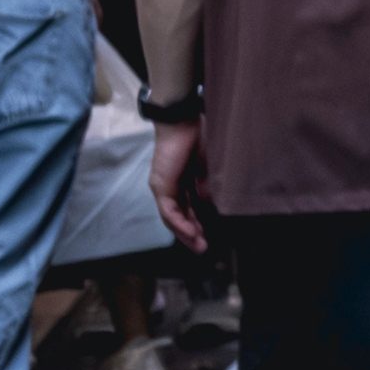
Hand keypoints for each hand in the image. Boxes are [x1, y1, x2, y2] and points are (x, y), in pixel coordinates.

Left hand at [150, 115, 213, 245]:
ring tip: (199, 245)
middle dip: (190, 234)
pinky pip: (169, 211)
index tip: (206, 235)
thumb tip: (208, 202)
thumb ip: (203, 184)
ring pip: (171, 218)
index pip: (185, 208)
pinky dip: (180, 223)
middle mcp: (166, 187)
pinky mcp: (161, 186)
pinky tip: (191, 233)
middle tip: (203, 248)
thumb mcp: (204, 167)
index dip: (195, 223)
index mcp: (178, 181)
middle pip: (176, 217)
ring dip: (185, 233)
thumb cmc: (197, 137)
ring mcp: (162, 187)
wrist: (182, 121)